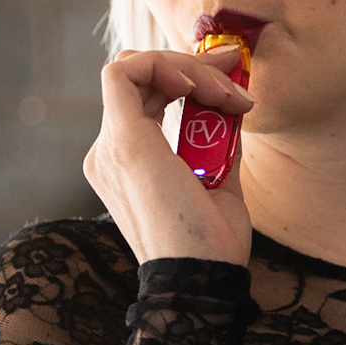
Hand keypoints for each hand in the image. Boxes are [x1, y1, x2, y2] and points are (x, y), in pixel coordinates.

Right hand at [84, 45, 254, 265]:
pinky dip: (164, 65)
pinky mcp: (122, 142)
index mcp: (128, 165)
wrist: (201, 279)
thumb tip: (233, 108)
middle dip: (194, 65)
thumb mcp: (219, 181)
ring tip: (229, 92)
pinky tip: (197, 86)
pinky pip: (124, 73)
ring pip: (134, 68)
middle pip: (140, 79)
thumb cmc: (212, 245)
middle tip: (235, 69)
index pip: (145, 98)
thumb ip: (218, 143)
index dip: (188, 77)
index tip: (234, 83)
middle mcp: (110, 154)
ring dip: (189, 68)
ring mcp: (111, 148)